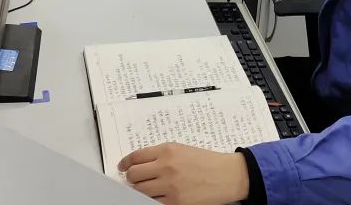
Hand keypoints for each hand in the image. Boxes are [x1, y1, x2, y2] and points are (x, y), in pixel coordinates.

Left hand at [119, 143, 248, 204]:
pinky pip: (153, 203)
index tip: (122, 167)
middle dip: (132, 178)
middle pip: (133, 175)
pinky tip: (158, 197)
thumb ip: (161, 155)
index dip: (125, 163)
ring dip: (141, 190)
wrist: (227, 175)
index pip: (135, 157)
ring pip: (140, 191)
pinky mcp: (176, 203)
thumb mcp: (182, 149)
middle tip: (136, 180)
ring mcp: (170, 186)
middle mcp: (166, 167)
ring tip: (149, 189)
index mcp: (167, 150)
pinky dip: (153, 200)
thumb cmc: (207, 162)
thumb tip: (139, 164)